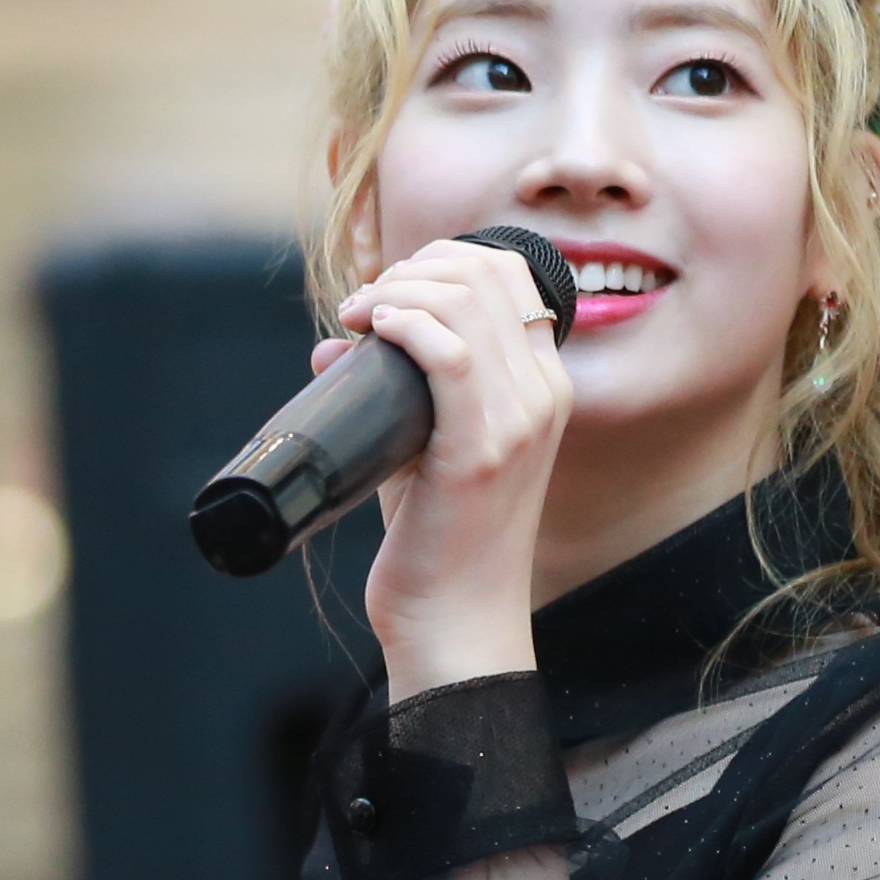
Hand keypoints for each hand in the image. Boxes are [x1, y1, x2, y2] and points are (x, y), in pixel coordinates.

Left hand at [335, 233, 575, 686]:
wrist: (455, 620)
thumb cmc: (438, 540)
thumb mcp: (425, 449)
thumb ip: (394, 392)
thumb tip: (333, 345)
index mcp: (546, 387)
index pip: (512, 275)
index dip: (445, 258)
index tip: (391, 288)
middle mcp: (544, 396)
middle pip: (488, 275)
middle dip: (414, 269)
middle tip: (365, 304)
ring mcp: (519, 422)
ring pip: (467, 303)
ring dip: (399, 292)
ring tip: (359, 317)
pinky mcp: (482, 451)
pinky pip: (449, 355)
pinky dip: (404, 326)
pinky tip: (372, 330)